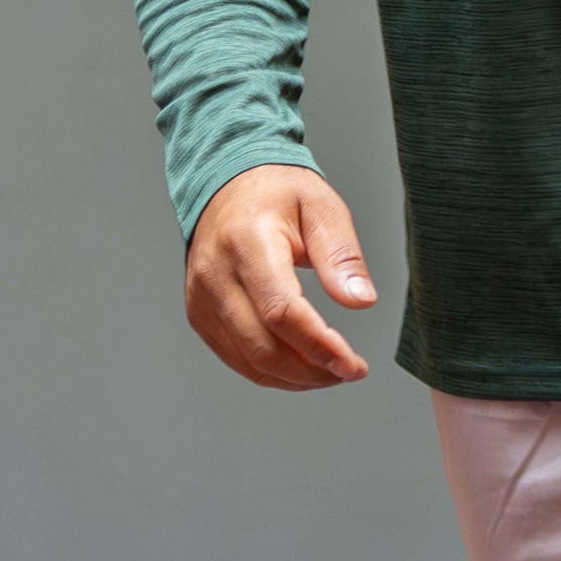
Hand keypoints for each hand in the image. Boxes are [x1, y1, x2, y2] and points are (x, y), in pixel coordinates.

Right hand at [184, 165, 378, 389]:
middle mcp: (216, 274)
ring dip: (294, 378)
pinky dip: (271, 371)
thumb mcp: (321, 207)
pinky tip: (300, 366)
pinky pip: (235, 357)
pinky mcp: (199, 313)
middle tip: (349, 371)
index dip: (319, 346)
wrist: (227, 182)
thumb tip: (361, 300)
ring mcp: (202, 298)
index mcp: (247, 242)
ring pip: (249, 361)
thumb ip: (341, 255)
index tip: (353, 365)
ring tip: (330, 371)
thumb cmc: (277, 192)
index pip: (281, 311)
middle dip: (312, 371)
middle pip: (263, 347)